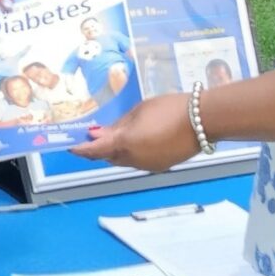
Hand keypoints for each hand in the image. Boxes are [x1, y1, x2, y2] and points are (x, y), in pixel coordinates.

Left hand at [70, 93, 197, 171]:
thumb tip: (98, 134)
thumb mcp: (139, 111)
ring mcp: (147, 166)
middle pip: (108, 158)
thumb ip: (117, 126)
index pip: (95, 150)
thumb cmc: (169, 108)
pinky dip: (132, 153)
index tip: (71, 146)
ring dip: (116, 151)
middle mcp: (134, 160)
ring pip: (124, 161)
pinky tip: (138, 140)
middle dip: (100, 149)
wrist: (203, 120)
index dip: (81, 149)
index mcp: (126, 144)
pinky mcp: (160, 167)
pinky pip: (139, 161)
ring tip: (118, 135)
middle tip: (95, 136)